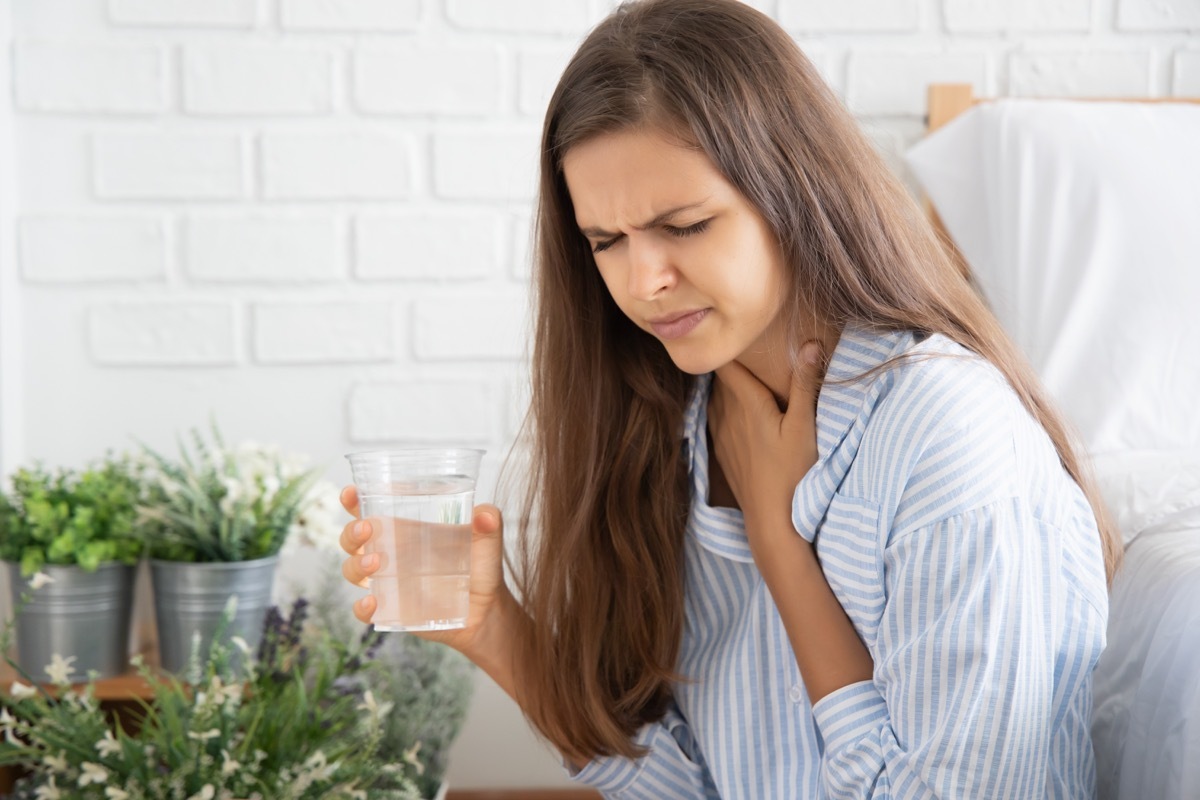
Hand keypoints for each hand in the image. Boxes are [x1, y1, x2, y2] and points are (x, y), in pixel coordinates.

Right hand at [338, 486, 511, 657]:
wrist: (486, 609)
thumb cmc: (480, 566)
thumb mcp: (487, 540)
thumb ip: (489, 521)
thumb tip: (485, 515)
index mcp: (403, 530)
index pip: (369, 509)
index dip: (353, 500)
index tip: (351, 492)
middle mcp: (388, 553)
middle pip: (352, 539)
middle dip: (351, 532)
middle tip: (368, 528)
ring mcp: (387, 583)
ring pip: (352, 570)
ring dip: (357, 565)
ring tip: (377, 563)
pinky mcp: (391, 610)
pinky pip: (365, 609)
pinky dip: (363, 607)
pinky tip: (373, 602)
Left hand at [708, 342, 825, 550]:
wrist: (772, 521)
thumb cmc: (793, 473)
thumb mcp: (805, 426)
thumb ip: (805, 384)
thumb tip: (809, 343)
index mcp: (746, 404)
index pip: (727, 363)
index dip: (729, 345)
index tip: (737, 330)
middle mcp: (726, 415)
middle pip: (722, 378)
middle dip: (733, 363)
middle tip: (748, 348)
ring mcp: (720, 434)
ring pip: (717, 398)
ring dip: (729, 387)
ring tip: (747, 377)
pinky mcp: (721, 452)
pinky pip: (716, 419)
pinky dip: (726, 409)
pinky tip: (740, 412)